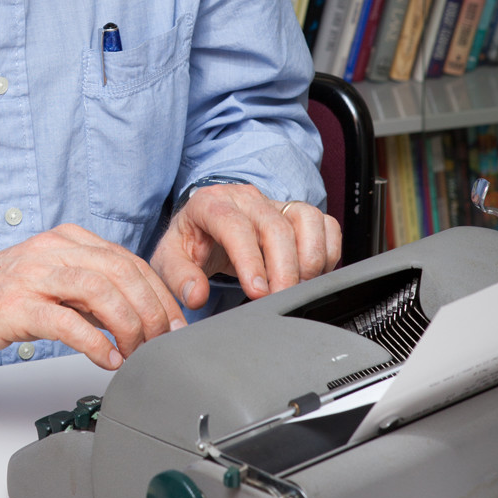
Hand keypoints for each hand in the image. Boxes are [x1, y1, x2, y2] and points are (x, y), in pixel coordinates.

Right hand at [0, 224, 186, 377]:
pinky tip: (107, 360)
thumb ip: (88, 290)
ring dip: (129, 327)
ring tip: (137, 353)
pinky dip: (95, 343)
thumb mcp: (48, 281)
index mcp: (65, 240)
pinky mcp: (16, 305)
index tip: (175, 323)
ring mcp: (33, 275)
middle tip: (164, 343)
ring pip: (101, 292)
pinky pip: (67, 322)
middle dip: (152, 312)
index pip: (128, 260)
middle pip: (122, 273)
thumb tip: (135, 314)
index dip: (159, 294)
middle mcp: (52, 250)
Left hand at [150, 182, 340, 308]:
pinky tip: (312, 275)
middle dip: (283, 269)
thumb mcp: (170, 258)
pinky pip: (325, 224)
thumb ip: (178, 276)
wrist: (205, 228)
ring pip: (306, 219)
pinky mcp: (295, 212)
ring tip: (297, 288)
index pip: (235, 226)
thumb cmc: (190, 243)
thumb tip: (194, 295)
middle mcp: (245, 198)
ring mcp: (273, 202)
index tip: (258, 292)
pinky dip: (327, 252)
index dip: (250, 260)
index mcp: (210, 203)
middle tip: (280, 299)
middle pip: (275, 226)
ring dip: (309, 259)